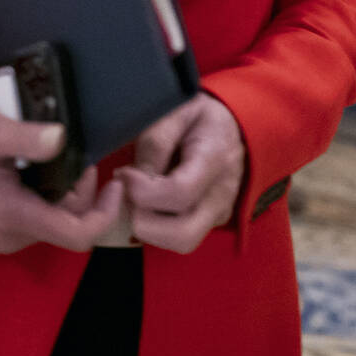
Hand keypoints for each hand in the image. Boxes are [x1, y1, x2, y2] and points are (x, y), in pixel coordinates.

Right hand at [0, 107, 123, 254]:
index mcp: (16, 216)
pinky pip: (33, 222)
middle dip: (82, 193)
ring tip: (59, 162)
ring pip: (51, 223)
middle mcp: (11, 236)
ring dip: (64, 196)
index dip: (106, 212)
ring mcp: (1, 238)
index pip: (79, 234)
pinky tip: (38, 174)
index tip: (114, 185)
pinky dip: (45, 201)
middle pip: (68, 225)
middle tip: (79, 158)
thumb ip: (27, 138)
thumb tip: (60, 138)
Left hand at [117, 93, 244, 252]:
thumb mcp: (176, 112)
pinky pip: (181, 237)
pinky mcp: (213, 222)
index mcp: (215, 158)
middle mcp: (222, 194)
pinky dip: (157, 226)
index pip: (180, 192)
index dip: (143, 191)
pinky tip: (149, 200)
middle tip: (126, 194)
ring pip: (181, 242)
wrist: (232, 125)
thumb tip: (129, 180)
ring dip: (149, 227)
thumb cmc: (201, 116)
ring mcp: (220, 212)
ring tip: (136, 195)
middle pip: (183, 234)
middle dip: (143, 222)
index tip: (123, 175)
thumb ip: (154, 143)